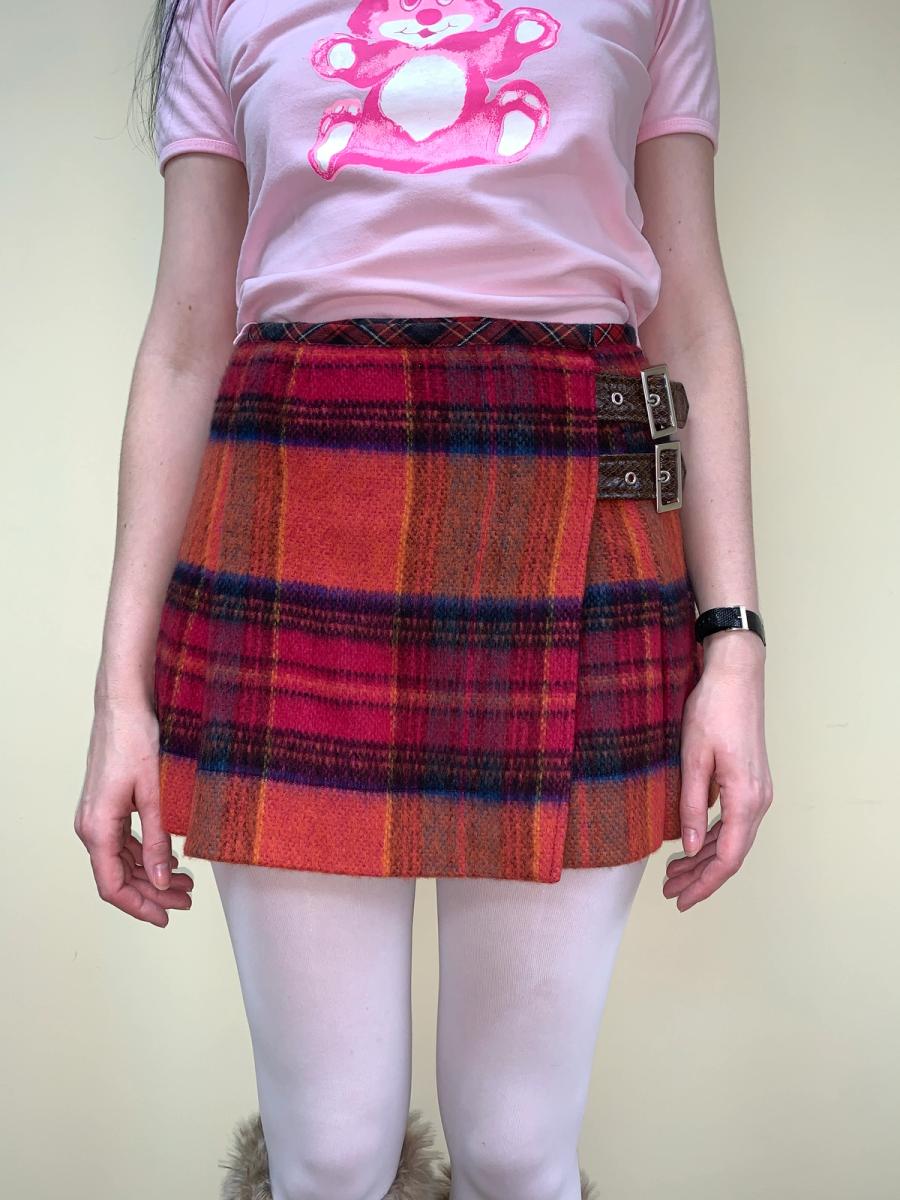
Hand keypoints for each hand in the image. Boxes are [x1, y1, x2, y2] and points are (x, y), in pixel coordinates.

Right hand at [74, 696, 193, 926]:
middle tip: (188, 900)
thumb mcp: (154, 793)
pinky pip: (123, 842)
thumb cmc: (135, 740)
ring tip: (186, 883)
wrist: (123, 705)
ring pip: (122, 861)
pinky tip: (169, 859)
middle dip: (153, 893)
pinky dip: (146, 855)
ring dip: (152, 874)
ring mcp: (98, 817)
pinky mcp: (108, 806)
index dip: (140, 906)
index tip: (166, 917)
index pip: (112, 885)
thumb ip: (157, 839)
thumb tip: (161, 879)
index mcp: (97, 827)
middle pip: (119, 876)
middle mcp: (91, 826)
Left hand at [664, 633, 772, 910]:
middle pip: (732, 854)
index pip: (727, 858)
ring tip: (674, 873)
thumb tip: (689, 847)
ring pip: (734, 840)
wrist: (736, 676)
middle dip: (701, 877)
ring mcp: (759, 791)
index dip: (704, 884)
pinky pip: (736, 823)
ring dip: (706, 860)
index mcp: (746, 798)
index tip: (680, 900)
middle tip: (669, 891)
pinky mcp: (752, 782)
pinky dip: (714, 839)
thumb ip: (691, 805)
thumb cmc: (712, 710)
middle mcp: (759, 800)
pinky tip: (693, 844)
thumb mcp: (692, 758)